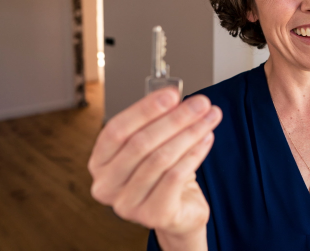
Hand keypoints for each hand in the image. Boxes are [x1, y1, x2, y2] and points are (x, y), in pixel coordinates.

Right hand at [88, 86, 221, 238]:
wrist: (178, 209)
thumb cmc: (162, 174)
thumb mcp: (153, 143)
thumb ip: (157, 121)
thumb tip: (175, 98)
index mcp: (100, 162)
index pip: (117, 129)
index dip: (145, 109)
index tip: (171, 94)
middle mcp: (107, 185)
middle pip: (141, 143)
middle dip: (176, 118)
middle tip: (199, 104)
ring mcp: (127, 204)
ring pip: (161, 158)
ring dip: (190, 133)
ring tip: (208, 119)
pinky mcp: (153, 215)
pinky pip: (175, 176)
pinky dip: (194, 153)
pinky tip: (206, 139)